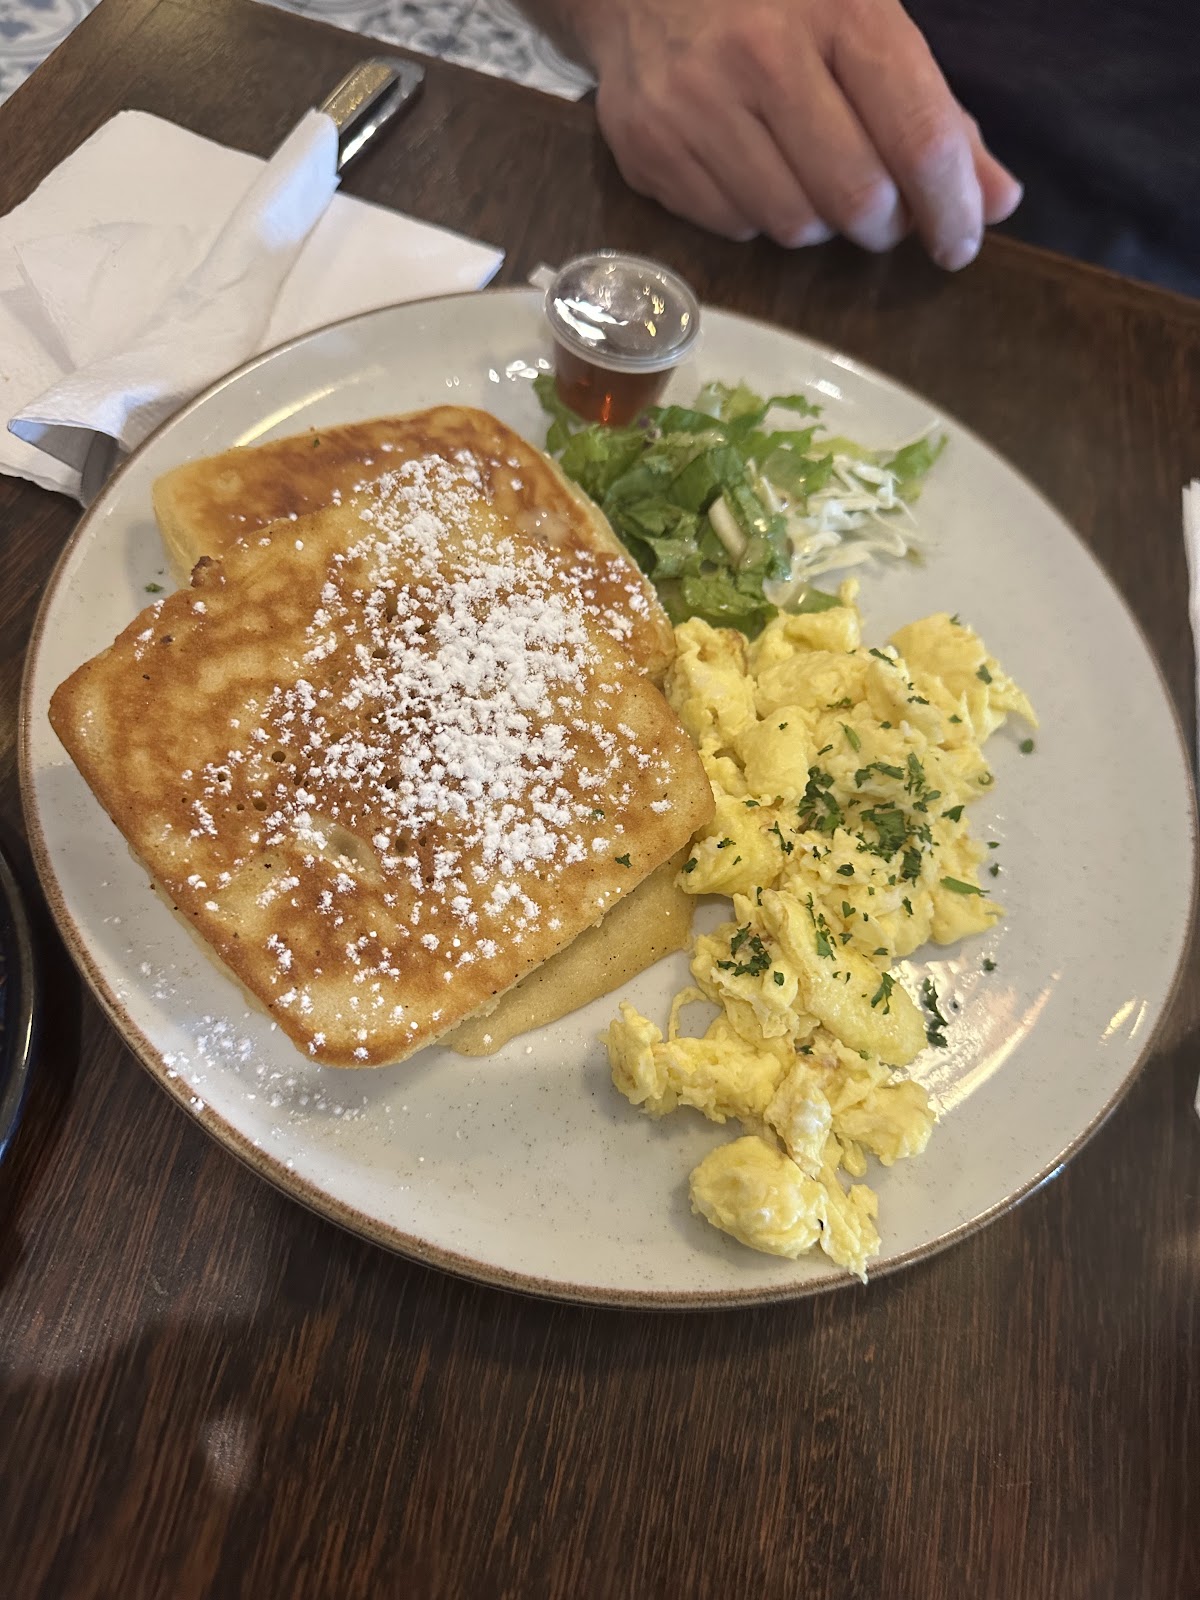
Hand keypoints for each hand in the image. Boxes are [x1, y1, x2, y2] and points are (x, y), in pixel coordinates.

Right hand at [573, 0, 1021, 267]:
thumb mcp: (863, 19)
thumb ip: (934, 110)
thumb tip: (996, 200)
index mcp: (839, 7)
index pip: (919, 136)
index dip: (951, 206)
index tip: (960, 242)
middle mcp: (764, 54)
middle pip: (857, 198)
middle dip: (883, 224)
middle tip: (881, 214)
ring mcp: (697, 103)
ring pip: (794, 225)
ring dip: (817, 222)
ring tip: (808, 179)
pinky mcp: (649, 147)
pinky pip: (733, 227)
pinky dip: (756, 216)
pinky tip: (750, 170)